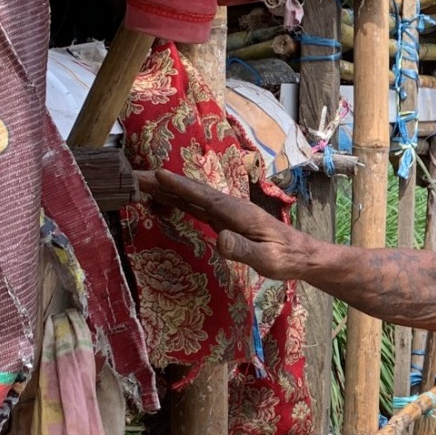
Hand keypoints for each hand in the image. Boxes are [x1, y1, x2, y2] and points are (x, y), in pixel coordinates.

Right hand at [137, 169, 312, 279]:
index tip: (156, 175)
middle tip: (134, 177)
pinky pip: (197, 209)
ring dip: (168, 191)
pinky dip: (179, 202)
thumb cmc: (285, 258)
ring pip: (193, 199)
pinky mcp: (226, 222)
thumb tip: (218, 239)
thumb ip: (242, 249)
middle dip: (164, 184)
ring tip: (141, 185)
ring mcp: (228, 214)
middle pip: (193, 193)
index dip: (180, 186)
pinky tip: (166, 201)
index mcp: (238, 213)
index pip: (204, 197)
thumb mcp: (265, 259)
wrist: (302, 256)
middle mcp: (231, 208)